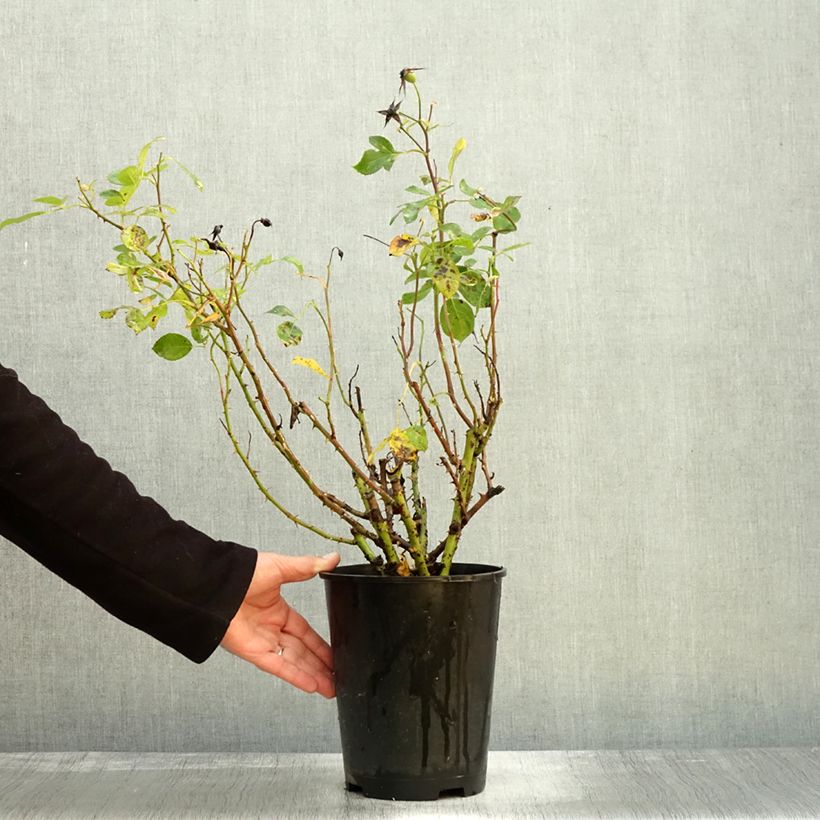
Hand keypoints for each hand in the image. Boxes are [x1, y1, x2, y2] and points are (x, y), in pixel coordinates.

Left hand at [220, 550, 340, 696]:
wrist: (217, 585)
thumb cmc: (243, 573)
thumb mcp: (281, 567)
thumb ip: (307, 567)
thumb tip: (332, 559)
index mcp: (277, 610)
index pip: (305, 632)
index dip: (320, 645)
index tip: (335, 654)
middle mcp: (271, 629)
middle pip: (302, 652)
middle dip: (320, 666)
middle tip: (338, 678)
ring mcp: (262, 642)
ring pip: (293, 662)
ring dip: (312, 675)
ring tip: (331, 688)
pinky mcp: (254, 652)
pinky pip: (278, 667)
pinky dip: (295, 676)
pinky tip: (311, 685)